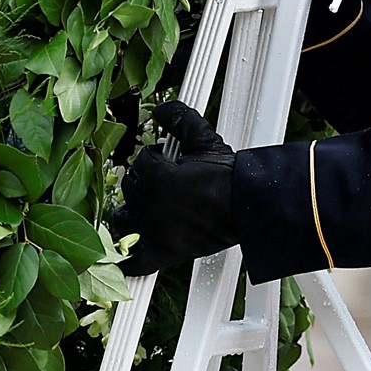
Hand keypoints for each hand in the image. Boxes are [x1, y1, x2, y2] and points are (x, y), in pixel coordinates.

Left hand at [112, 101, 236, 275]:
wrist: (247, 206)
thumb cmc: (228, 177)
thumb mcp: (204, 140)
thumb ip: (181, 120)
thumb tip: (162, 110)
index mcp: (156, 179)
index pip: (141, 163)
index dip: (154, 159)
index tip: (167, 162)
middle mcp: (151, 207)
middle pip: (131, 189)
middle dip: (144, 181)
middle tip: (162, 180)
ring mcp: (155, 232)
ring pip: (124, 219)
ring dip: (131, 211)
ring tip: (145, 205)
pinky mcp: (165, 253)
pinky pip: (135, 260)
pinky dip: (129, 257)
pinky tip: (131, 245)